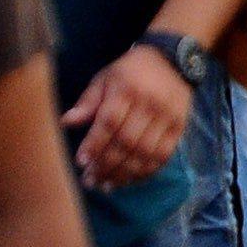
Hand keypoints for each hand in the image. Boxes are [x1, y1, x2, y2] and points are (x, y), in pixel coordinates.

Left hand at [64, 41, 193, 191]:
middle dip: (107, 165)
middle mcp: (150, 103)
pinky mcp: (179, 126)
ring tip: (107, 185)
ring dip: (125, 173)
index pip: (110, 121)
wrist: (171, 61)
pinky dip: (146, 171)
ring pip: (146, 152)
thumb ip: (87, 102)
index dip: (95, 144)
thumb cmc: (129, 72)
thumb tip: (66, 122)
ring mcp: (168, 116)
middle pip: (127, 141)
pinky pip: (163, 154)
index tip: (81, 162)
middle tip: (90, 180)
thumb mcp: (104, 79)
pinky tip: (130, 179)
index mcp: (127, 89)